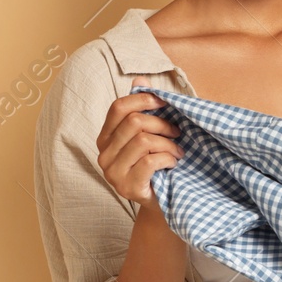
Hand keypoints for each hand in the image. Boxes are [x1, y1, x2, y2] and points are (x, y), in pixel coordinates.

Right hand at [96, 81, 184, 204]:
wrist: (162, 201)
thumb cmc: (157, 165)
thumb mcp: (151, 134)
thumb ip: (144, 109)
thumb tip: (140, 80)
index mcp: (106, 138)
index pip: (118, 107)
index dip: (143, 100)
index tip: (164, 103)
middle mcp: (103, 155)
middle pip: (134, 122)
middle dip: (162, 124)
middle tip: (177, 134)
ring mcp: (112, 173)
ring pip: (144, 141)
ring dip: (168, 144)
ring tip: (177, 151)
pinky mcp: (126, 187)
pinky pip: (150, 161)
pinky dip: (168, 158)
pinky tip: (173, 163)